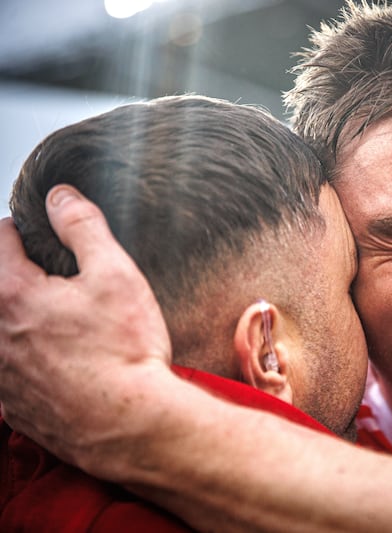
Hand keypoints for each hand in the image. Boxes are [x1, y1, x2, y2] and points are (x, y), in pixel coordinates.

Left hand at [0, 185, 171, 468]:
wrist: (132, 425)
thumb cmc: (125, 353)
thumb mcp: (115, 275)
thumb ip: (83, 228)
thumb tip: (61, 197)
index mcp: (11, 294)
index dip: (26, 230)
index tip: (47, 238)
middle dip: (23, 275)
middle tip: (62, 280)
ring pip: (3, 329)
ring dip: (25, 317)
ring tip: (66, 323)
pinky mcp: (11, 404)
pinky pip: (9, 368)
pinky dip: (29, 357)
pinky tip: (66, 361)